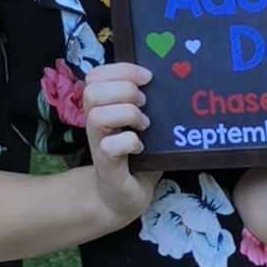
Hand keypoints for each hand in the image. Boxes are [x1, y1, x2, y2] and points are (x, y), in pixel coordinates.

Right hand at [83, 63, 161, 223]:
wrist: (123, 197)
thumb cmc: (136, 155)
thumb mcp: (142, 123)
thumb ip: (148, 102)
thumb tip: (173, 75)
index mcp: (103, 106)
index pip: (96, 74)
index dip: (121, 69)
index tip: (147, 77)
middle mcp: (95, 122)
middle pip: (92, 90)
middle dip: (125, 90)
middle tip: (144, 103)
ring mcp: (97, 144)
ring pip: (97, 116)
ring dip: (127, 115)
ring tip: (144, 124)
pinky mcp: (105, 166)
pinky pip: (110, 146)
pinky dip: (129, 142)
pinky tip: (141, 147)